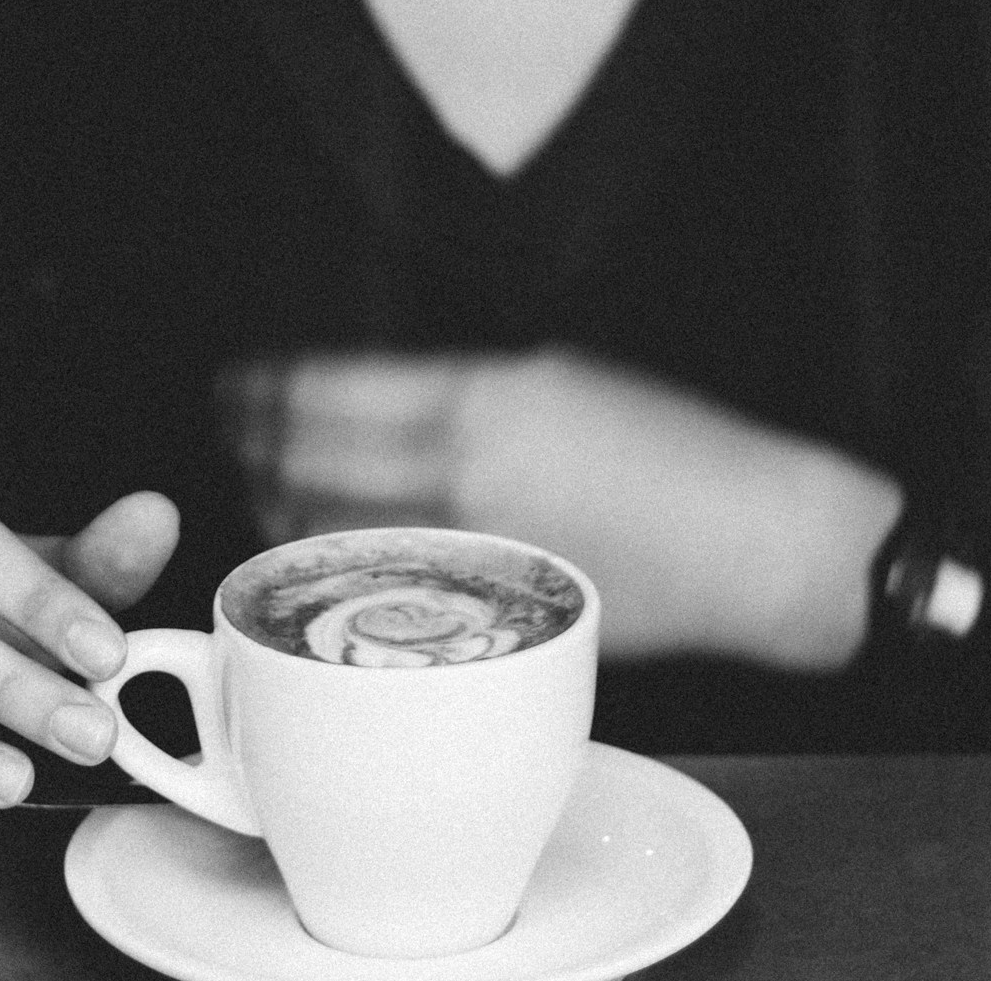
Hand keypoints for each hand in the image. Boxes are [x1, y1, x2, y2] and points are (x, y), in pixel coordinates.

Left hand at [230, 350, 901, 668]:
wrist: (758, 540)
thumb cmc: (681, 451)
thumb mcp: (569, 380)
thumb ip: (470, 394)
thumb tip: (392, 406)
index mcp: (481, 397)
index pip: (330, 390)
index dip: (267, 391)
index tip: (239, 386)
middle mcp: (461, 471)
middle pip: (309, 463)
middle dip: (254, 449)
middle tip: (232, 439)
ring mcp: (469, 548)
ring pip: (335, 534)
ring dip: (283, 513)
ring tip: (263, 496)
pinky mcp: (490, 609)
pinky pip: (386, 590)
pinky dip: (343, 570)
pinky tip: (329, 563)